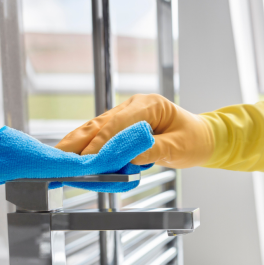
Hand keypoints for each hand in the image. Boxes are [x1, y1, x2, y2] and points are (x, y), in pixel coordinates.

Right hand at [54, 94, 214, 168]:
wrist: (203, 138)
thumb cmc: (195, 140)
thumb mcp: (178, 148)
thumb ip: (152, 151)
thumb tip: (126, 159)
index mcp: (149, 105)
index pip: (118, 122)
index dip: (101, 142)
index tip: (89, 159)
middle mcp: (134, 106)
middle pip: (100, 123)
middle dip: (78, 140)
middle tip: (60, 157)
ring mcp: (127, 115)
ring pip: (96, 129)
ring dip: (78, 143)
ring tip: (60, 158)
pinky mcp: (123, 127)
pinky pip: (102, 136)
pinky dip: (88, 147)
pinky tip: (74, 156)